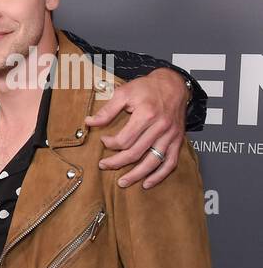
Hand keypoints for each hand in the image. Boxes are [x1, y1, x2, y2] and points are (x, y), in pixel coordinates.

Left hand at [84, 68, 185, 189]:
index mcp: (146, 115)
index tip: (104, 141)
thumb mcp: (124, 93)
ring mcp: (171, 135)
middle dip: (117, 162)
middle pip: (136, 153)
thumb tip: (89, 122)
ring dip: (137, 175)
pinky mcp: (178, 140)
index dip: (110, 144)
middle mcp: (161, 127)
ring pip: (153, 161)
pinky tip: (147, 183)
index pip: (124, 140)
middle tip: (104, 165)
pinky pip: (171, 162)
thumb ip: (106, 110)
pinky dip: (159, 175)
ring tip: (123, 182)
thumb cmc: (147, 88)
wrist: (173, 84)